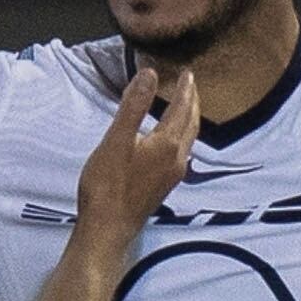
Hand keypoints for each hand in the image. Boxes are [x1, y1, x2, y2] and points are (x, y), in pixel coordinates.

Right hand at [78, 64, 202, 229]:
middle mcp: (177, 159)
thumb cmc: (108, 185)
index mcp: (168, 144)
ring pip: (188, 139)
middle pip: (191, 124)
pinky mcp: (163, 185)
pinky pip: (180, 152)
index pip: (183, 108)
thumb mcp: (117, 139)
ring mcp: (172, 174)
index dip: (186, 89)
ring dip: (189, 119)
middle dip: (192, 102)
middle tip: (190, 84)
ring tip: (185, 105)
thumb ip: (134, 105)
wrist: (108, 228)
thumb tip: (151, 75)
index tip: (188, 73)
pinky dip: (181, 135)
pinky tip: (171, 138)